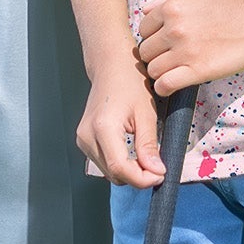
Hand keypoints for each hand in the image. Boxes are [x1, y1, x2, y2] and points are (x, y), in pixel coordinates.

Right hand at [76, 56, 165, 187]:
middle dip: (138, 176)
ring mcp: (83, 139)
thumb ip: (149, 145)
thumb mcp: (146, 113)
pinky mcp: (84, 140)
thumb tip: (156, 172)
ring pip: (109, 172)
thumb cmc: (129, 81)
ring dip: (130, 171)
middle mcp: (87, 136)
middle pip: (114, 174)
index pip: (121, 169)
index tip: (160, 174)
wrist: (110, 65)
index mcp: (103, 128)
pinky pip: (104, 163)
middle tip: (157, 164)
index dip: (143, 179)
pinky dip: (120, 164)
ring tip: (145, 154)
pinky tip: (131, 151)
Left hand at [133, 0, 243, 94]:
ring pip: (153, 69)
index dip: (152, 36)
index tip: (163, 42)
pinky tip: (171, 84)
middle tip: (169, 57)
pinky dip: (164, 87)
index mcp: (171, 7)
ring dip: (160, 72)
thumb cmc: (233, 0)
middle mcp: (173, 29)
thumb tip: (147, 10)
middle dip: (155, 55)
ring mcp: (185, 51)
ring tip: (172, 71)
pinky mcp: (198, 71)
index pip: (143, 29)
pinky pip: (166, 85)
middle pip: (146, 51)